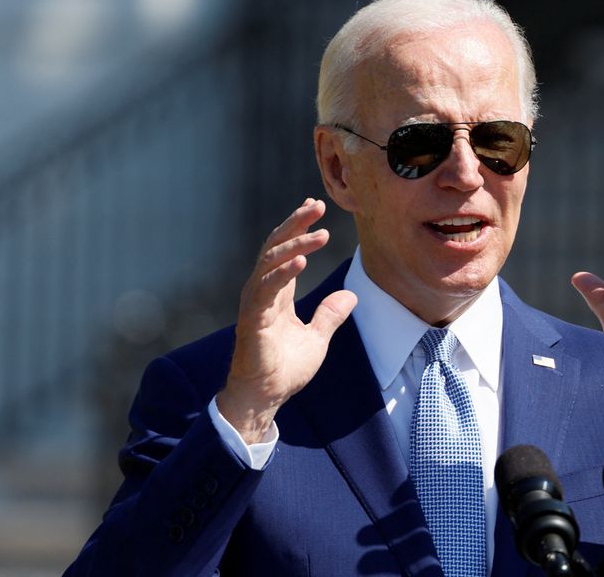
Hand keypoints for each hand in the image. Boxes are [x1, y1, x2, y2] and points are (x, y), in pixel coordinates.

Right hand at [217, 198, 356, 443]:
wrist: (265, 397)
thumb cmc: (284, 369)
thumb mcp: (317, 338)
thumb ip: (330, 315)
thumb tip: (351, 296)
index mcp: (276, 292)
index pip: (286, 250)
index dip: (298, 227)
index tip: (314, 206)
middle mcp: (263, 291)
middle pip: (277, 246)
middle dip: (296, 224)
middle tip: (317, 206)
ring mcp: (255, 303)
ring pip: (271, 261)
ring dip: (296, 244)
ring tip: (320, 232)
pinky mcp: (253, 319)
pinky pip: (266, 289)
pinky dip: (284, 272)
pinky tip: (302, 261)